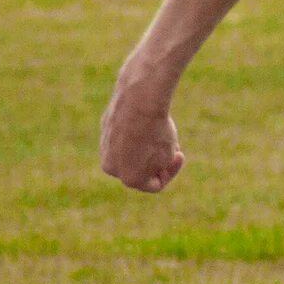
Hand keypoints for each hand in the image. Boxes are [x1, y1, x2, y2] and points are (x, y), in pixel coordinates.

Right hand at [100, 78, 186, 192]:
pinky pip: (122, 136)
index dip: (170, 171)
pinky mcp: (103, 129)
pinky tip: (145, 120)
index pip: (154, 184)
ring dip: (144, 148)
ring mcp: (105, 148)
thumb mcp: (167, 154)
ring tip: (160, 132)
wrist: (140, 99)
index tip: (180, 154)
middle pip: (139, 170)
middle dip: (155, 161)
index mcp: (130, 179)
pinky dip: (134, 132)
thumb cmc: (157, 130)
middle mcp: (112, 168)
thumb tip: (147, 163)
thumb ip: (157, 164)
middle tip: (171, 145)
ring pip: (129, 153)